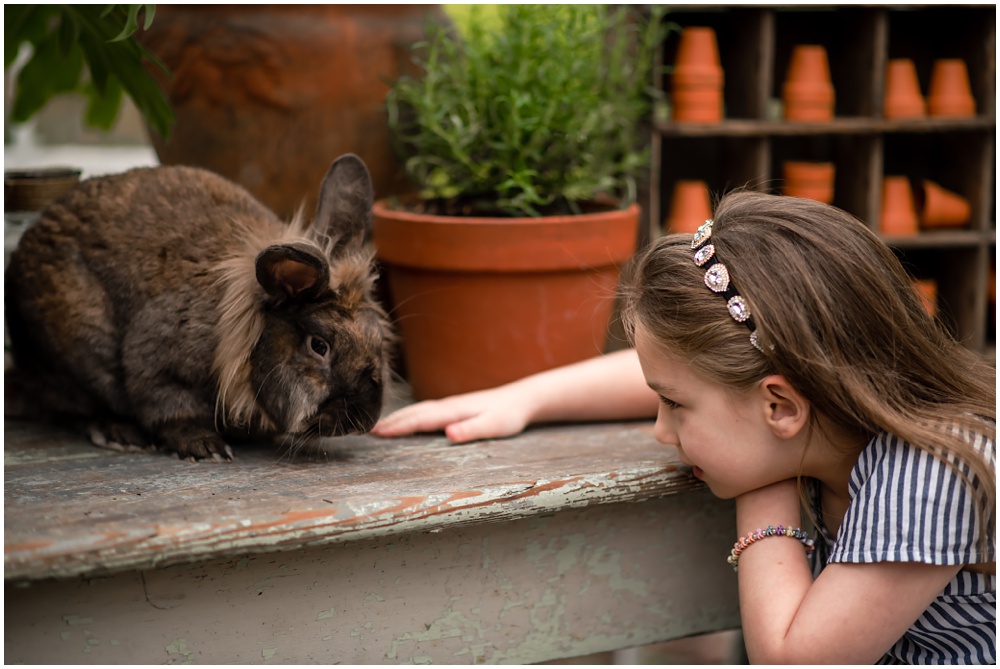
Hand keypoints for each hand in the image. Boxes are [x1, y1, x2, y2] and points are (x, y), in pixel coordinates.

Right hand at [371, 386, 533, 442]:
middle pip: (414, 412)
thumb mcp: (494, 426)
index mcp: (453, 411)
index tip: (376, 432)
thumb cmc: (509, 415)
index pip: (420, 419)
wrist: (523, 398)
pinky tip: (408, 420)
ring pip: (418, 410)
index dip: (397, 426)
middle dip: (391, 421)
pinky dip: (411, 415)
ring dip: (399, 417)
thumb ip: (472, 430)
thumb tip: (449, 434)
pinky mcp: (455, 407)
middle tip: (367, 430)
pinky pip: (426, 411)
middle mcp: (448, 405)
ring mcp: (451, 404)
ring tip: (380, 426)